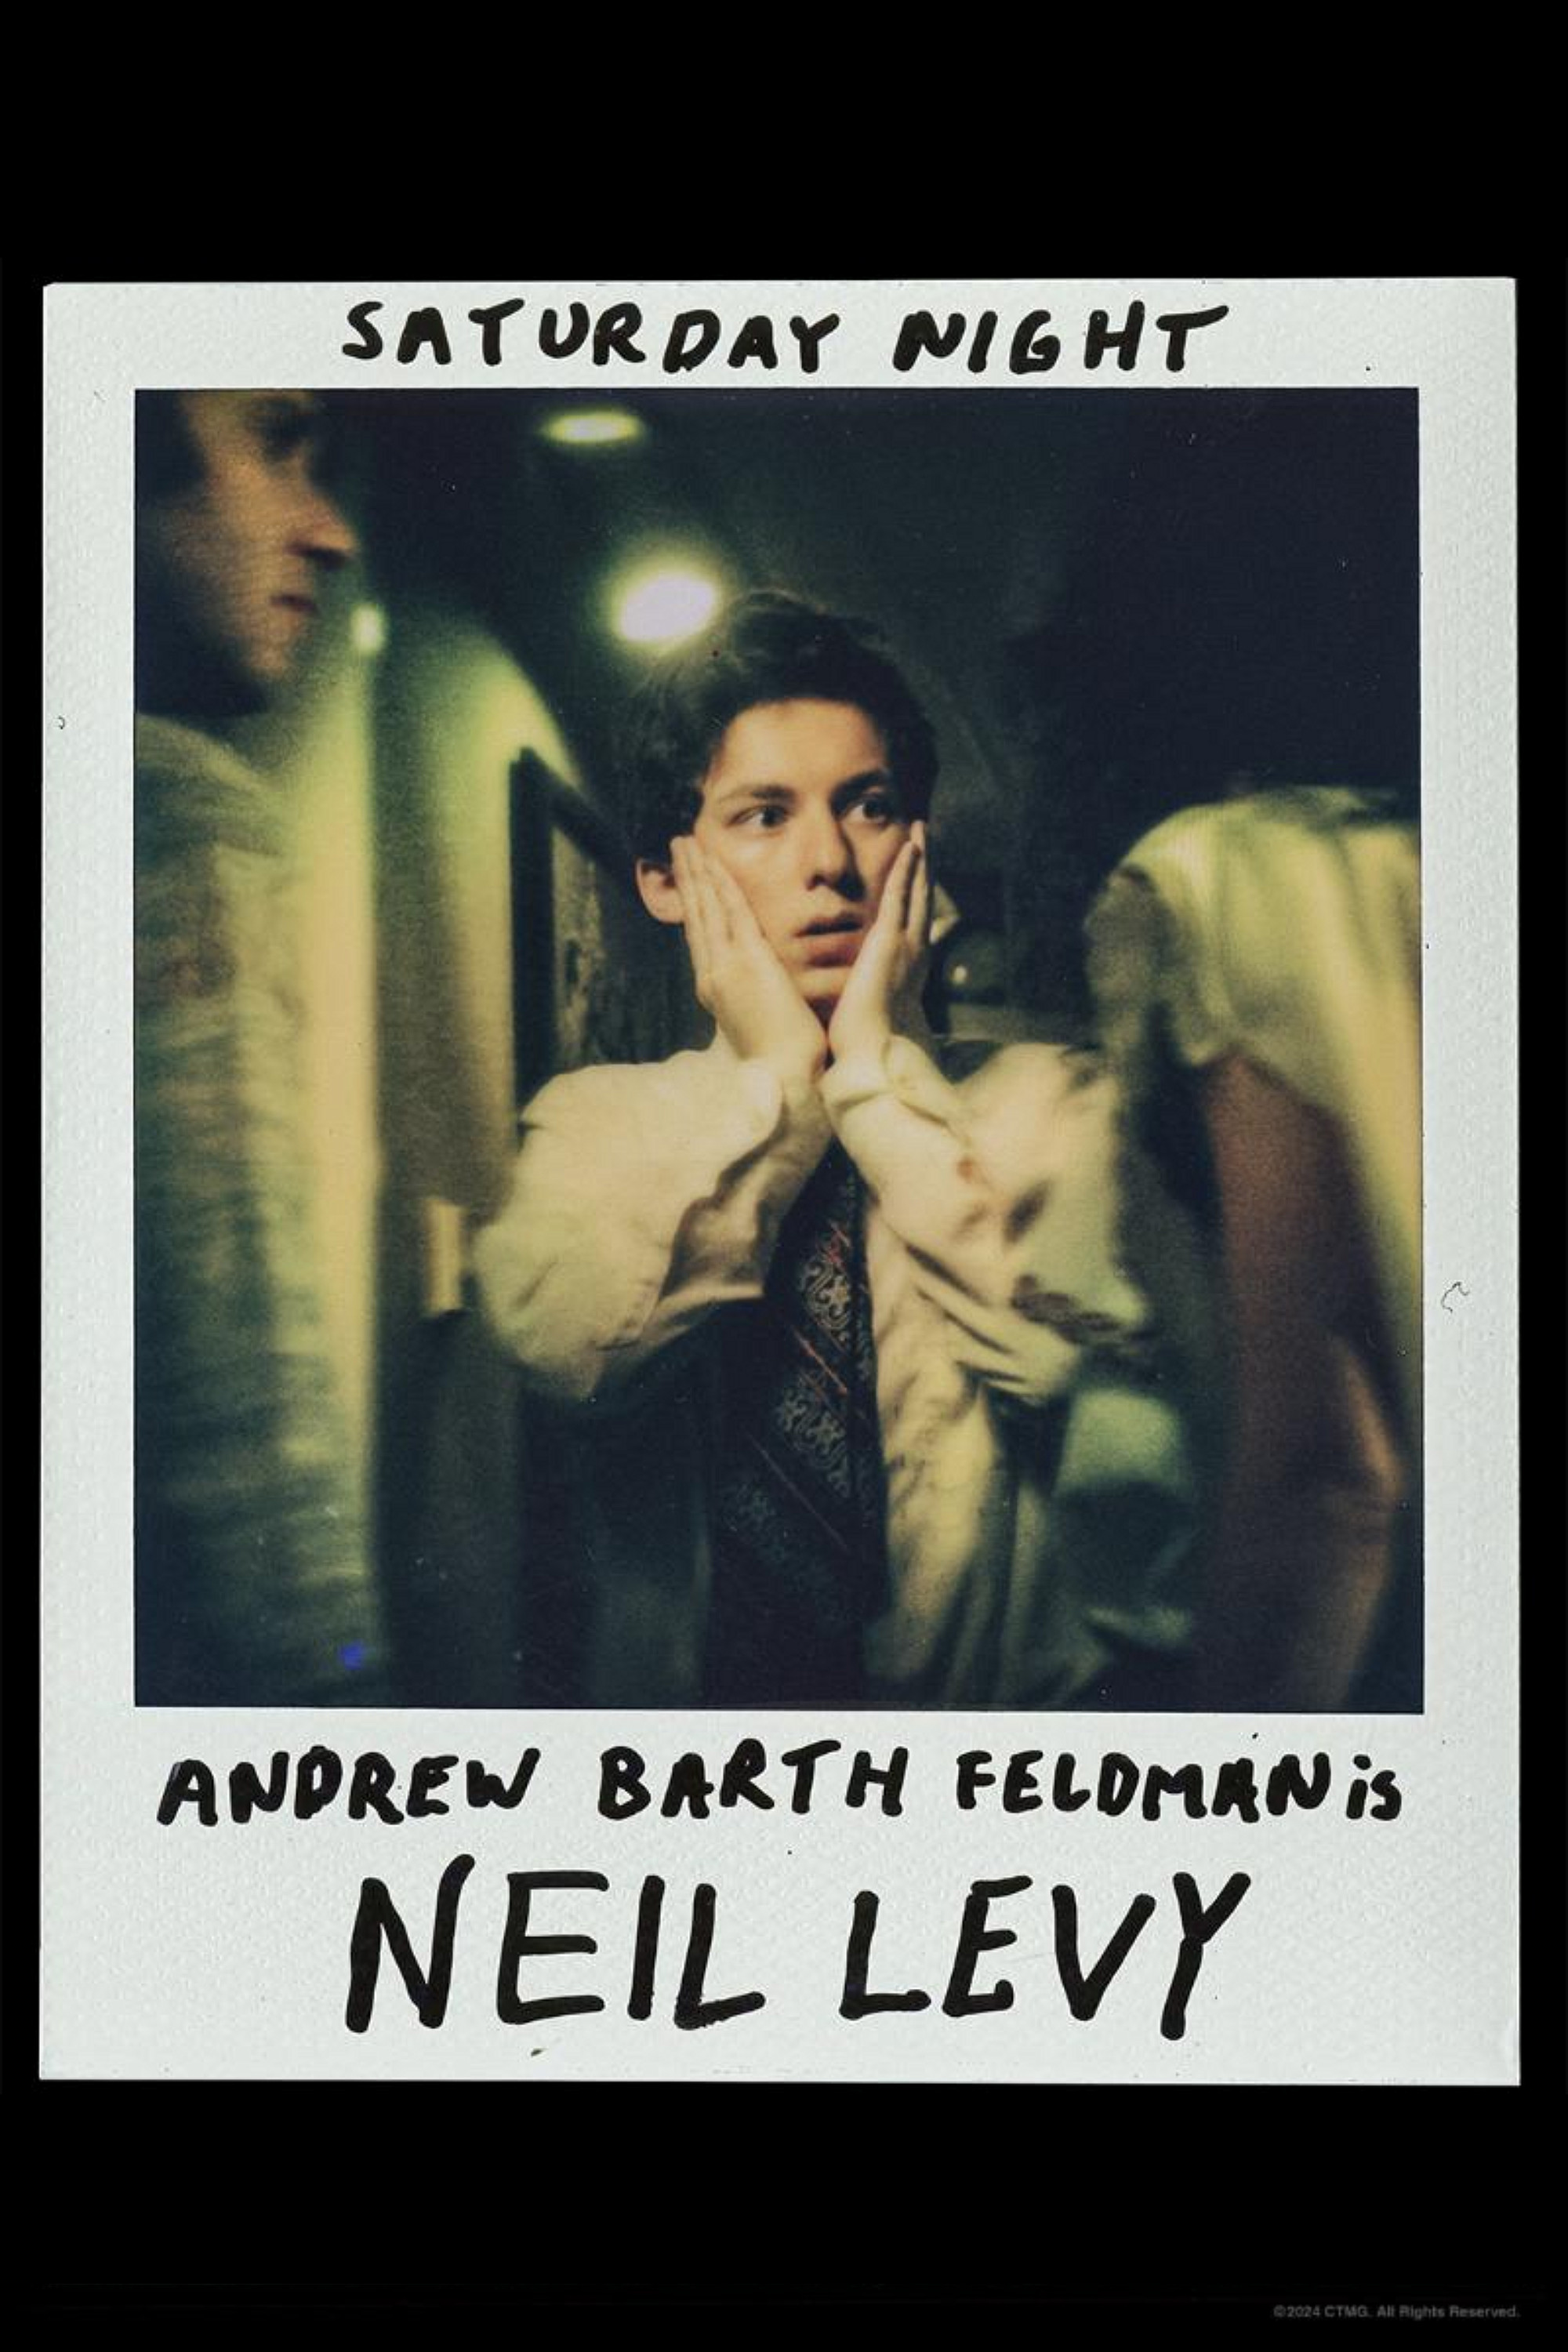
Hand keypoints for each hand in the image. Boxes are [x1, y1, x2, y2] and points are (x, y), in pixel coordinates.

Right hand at [673, 837, 826, 1084]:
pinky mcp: (745, 962)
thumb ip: (754, 998)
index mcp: (716, 989)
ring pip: (707, 909)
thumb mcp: (760, 1021)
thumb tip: (759, 989)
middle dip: (688, 878)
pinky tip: (712, 861)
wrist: (788, 1076)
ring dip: (697, 872)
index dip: (694, 903)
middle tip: (679, 846)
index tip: (691, 877)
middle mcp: (712, 975)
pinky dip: (720, 885)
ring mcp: (725, 967)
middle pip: (697, 916)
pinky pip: (731, 913)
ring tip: (686, 842)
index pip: (702, 936)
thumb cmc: (782, 1058)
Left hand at [828, 822, 931, 1064]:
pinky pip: (900, 896)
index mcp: (907, 966)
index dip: (917, 892)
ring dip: (920, 857)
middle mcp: (914, 951)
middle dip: (925, 865)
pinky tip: (911, 846)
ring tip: (922, 828)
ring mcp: (907, 944)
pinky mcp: (890, 941)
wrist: (871, 1051)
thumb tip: (855, 989)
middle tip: (926, 836)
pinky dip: (906, 870)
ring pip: (917, 890)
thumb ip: (866, 989)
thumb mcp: (868, 1005)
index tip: (917, 870)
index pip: (913, 920)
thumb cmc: (866, 1039)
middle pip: (923, 897)